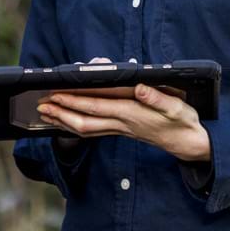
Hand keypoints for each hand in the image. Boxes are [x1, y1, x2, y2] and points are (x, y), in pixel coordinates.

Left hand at [36, 84, 211, 162]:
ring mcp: (120, 129)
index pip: (96, 107)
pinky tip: (65, 120)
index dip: (74, 101)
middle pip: (84, 122)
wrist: (188, 143)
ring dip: (63, 121)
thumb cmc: (183, 121)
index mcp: (132, 114)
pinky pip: (92, 130)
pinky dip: (74, 125)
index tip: (56, 94)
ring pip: (85, 129)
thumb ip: (159, 97)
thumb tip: (140, 87)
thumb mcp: (177, 107)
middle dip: (60, 114)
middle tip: (41, 105)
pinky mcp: (120, 131)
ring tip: (45, 113)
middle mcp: (122, 124)